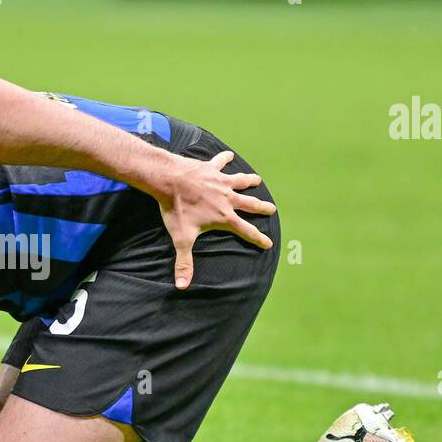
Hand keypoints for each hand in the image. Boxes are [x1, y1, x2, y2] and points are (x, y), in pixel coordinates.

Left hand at [158, 149, 275, 287]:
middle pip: (250, 204)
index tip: (268, 243)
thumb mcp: (181, 239)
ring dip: (250, 180)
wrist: (169, 180)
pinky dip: (224, 158)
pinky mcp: (211, 168)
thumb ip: (184, 262)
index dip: (258, 238)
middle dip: (262, 208)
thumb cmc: (176, 209)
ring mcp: (221, 182)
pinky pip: (221, 162)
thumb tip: (182, 286)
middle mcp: (228, 199)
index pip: (246, 231)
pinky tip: (228, 154)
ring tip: (258, 180)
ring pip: (241, 181)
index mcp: (224, 217)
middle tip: (272, 209)